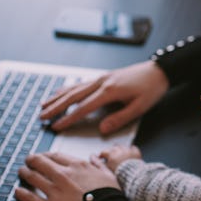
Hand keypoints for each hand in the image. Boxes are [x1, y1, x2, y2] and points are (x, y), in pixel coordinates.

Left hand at [15, 152, 118, 200]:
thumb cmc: (110, 198)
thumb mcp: (108, 175)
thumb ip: (99, 164)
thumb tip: (94, 157)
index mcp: (77, 166)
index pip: (55, 155)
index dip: (46, 155)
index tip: (43, 157)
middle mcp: (63, 175)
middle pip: (40, 163)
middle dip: (31, 160)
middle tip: (28, 161)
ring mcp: (54, 191)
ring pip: (32, 177)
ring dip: (24, 173)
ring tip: (21, 172)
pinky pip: (30, 198)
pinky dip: (21, 193)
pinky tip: (18, 191)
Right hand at [40, 60, 169, 133]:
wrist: (159, 70)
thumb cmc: (151, 89)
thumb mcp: (140, 107)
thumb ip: (120, 119)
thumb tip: (102, 129)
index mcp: (109, 91)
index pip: (84, 108)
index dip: (68, 119)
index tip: (56, 127)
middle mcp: (101, 82)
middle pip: (73, 96)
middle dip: (56, 108)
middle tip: (41, 117)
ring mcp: (101, 78)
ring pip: (74, 88)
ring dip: (57, 97)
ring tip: (43, 106)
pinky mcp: (103, 77)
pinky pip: (80, 83)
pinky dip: (67, 89)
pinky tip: (60, 92)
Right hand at [99, 144, 141, 171]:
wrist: (131, 174)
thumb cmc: (119, 173)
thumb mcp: (108, 169)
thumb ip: (103, 164)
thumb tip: (100, 162)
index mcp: (111, 154)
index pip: (104, 152)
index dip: (102, 155)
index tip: (101, 157)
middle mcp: (119, 150)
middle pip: (114, 147)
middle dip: (112, 150)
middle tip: (112, 155)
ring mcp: (128, 150)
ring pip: (122, 146)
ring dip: (121, 149)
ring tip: (121, 153)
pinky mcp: (135, 152)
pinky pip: (133, 148)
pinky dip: (131, 149)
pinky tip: (130, 151)